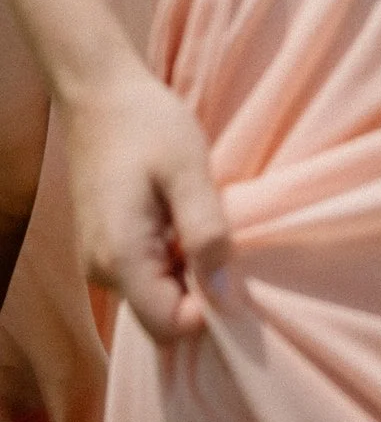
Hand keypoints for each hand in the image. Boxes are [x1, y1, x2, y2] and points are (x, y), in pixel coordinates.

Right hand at [65, 64, 229, 343]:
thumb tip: (225, 295)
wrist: (100, 95)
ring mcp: (101, 262)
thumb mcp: (188, 171)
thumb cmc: (147, 125)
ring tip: (208, 224)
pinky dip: (176, 261)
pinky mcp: (107, 249)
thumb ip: (206, 233)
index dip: (210, 312)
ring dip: (191, 275)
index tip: (239, 271)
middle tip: (229, 242)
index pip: (169, 326)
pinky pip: (148, 276)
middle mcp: (103, 272)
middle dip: (202, 295)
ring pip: (158, 297)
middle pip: (163, 317)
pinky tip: (189, 222)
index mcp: (121, 257)